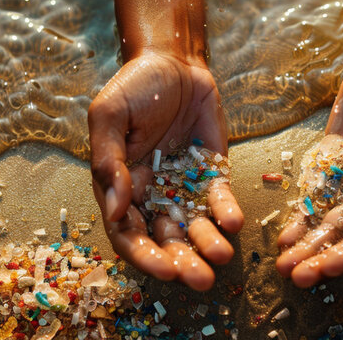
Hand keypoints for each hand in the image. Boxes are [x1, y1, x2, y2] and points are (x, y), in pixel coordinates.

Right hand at [88, 52, 243, 290]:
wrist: (173, 62)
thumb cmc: (135, 87)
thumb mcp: (110, 115)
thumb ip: (108, 160)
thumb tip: (116, 207)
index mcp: (120, 189)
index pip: (129, 235)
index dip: (145, 257)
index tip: (165, 270)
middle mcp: (151, 196)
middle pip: (165, 241)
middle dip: (183, 263)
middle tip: (201, 279)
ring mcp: (183, 187)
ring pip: (195, 228)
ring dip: (207, 245)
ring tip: (223, 255)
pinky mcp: (211, 174)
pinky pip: (219, 200)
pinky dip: (226, 212)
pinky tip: (234, 221)